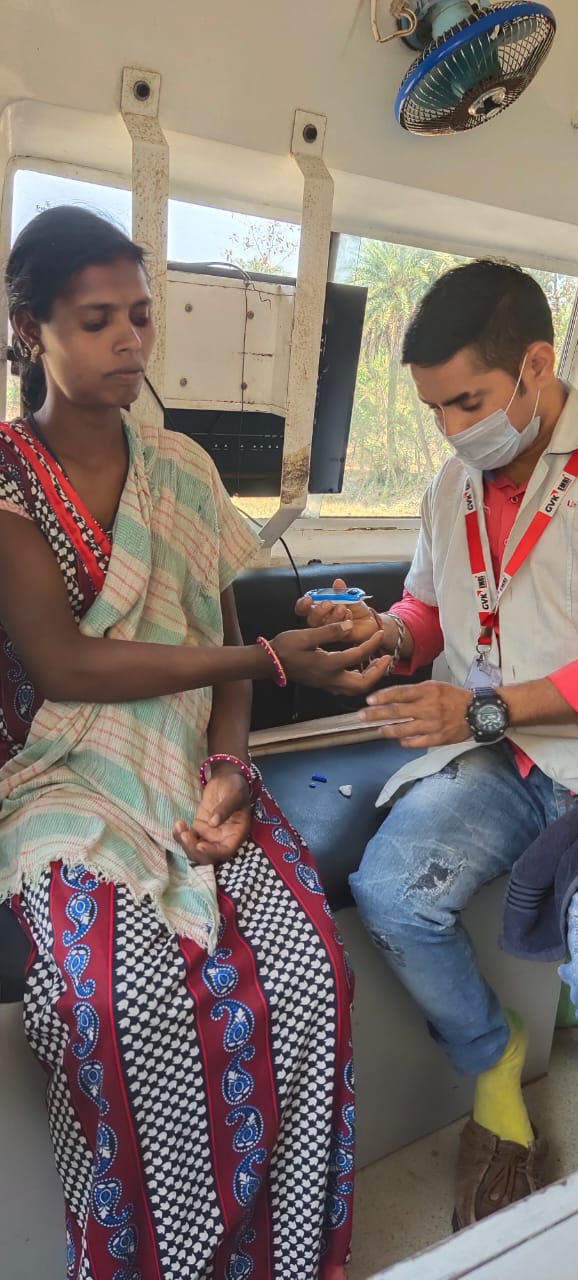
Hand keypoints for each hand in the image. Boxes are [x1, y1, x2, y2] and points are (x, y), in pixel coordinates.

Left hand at [173, 768, 251, 864]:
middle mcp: (222, 839)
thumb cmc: (235, 786)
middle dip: (194, 850)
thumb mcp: (234, 794)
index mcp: (236, 834)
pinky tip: (178, 823)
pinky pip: (187, 838)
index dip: (212, 852)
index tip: (200, 844)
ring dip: (184, 843)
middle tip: (185, 835)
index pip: (225, 851)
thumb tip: (213, 823)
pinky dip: (180, 835)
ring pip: (195, 850)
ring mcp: (209, 835)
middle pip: (207, 856)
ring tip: (179, 825)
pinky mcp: (198, 829)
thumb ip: (225, 809)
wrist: (225, 779)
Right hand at [271, 621, 393, 695]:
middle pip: (362, 684)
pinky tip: (357, 670)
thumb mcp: (306, 636)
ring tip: (375, 664)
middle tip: (385, 658)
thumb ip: (330, 631)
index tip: (380, 633)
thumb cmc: (284, 648)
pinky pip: (345, 688)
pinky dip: (357, 680)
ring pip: (354, 688)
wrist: (268, 663)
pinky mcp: (322, 684)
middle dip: (378, 672)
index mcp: (329, 665)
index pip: (359, 655)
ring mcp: (326, 684)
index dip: (372, 643)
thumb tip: (350, 625)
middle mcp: (330, 678)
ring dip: (369, 678)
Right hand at [295, 578, 378, 643]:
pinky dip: (343, 623)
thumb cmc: (355, 608)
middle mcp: (322, 620)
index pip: (303, 608)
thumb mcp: (349, 596)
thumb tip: (338, 582)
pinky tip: (349, 617)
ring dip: (333, 616)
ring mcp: (329, 631)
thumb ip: (341, 590)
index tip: (308, 599)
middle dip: (319, 611)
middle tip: (328, 603)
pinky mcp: (340, 638)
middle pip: (311, 619)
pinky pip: (337, 633)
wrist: (370, 620)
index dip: (303, 604)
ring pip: (323, 627)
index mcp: (319, 608)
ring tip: (343, 608)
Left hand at [359, 680, 472, 749]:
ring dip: (388, 730)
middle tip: (362, 716)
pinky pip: (417, 742)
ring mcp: (433, 724)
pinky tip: (400, 740)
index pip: (400, 693)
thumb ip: (415, 692)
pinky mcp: (438, 738)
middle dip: (377, 714)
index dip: (383, 697)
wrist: (478, 711)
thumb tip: (393, 698)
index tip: (369, 700)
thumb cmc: (455, 698)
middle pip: (397, 712)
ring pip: (404, 729)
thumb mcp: (435, 686)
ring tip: (380, 730)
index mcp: (428, 691)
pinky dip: (406, 741)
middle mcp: (428, 707)